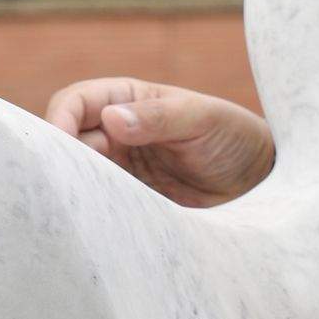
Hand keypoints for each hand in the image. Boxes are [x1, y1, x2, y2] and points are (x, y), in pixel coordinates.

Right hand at [42, 77, 276, 208]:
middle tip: (63, 181)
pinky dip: (93, 208)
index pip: (75, 102)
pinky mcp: (129, 198)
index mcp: (127, 100)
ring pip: (78, 174)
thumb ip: (160, 118)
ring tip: (79, 202)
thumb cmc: (234, 137)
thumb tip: (111, 119)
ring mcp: (120, 167)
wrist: (259, 182)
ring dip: (74, 186)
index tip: (61, 144)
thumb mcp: (203, 120)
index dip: (59, 118)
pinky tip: (96, 218)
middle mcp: (115, 132)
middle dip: (59, 158)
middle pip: (66, 141)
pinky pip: (100, 202)